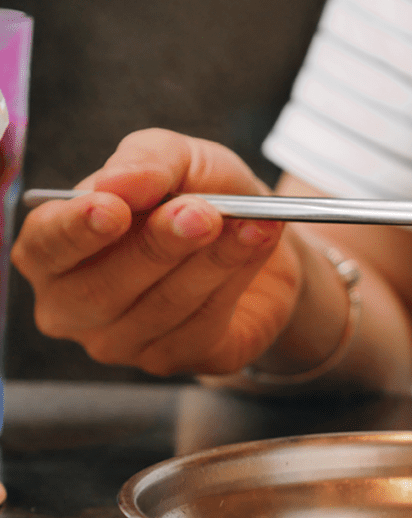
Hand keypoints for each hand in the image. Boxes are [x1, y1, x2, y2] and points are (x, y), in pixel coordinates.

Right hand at [12, 128, 297, 375]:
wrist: (259, 233)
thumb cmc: (200, 193)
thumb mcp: (180, 158)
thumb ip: (148, 161)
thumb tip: (118, 182)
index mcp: (54, 249)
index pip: (45, 248)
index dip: (76, 231)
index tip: (113, 209)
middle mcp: (75, 306)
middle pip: (103, 288)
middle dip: (159, 246)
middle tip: (204, 214)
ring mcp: (123, 343)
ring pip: (163, 307)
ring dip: (214, 260)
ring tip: (252, 224)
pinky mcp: (178, 359)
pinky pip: (204, 326)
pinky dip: (236, 279)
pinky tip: (258, 245)